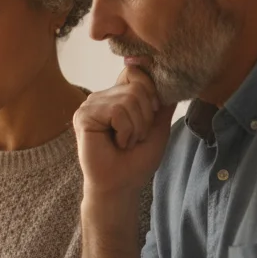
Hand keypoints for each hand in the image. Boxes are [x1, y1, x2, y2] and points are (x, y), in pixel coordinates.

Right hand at [74, 65, 174, 198]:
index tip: (152, 113)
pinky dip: (125, 131)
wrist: (120, 186)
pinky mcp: (84, 116)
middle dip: (146, 115)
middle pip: (137, 85)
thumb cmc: (136, 161)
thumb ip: (163, 103)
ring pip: (129, 98)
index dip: (150, 89)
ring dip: (136, 127)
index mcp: (117, 96)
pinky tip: (117, 143)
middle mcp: (102, 97)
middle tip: (135, 137)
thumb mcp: (158, 127)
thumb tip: (172, 80)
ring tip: (125, 142)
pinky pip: (117, 111)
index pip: (135, 71)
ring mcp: (91, 105)